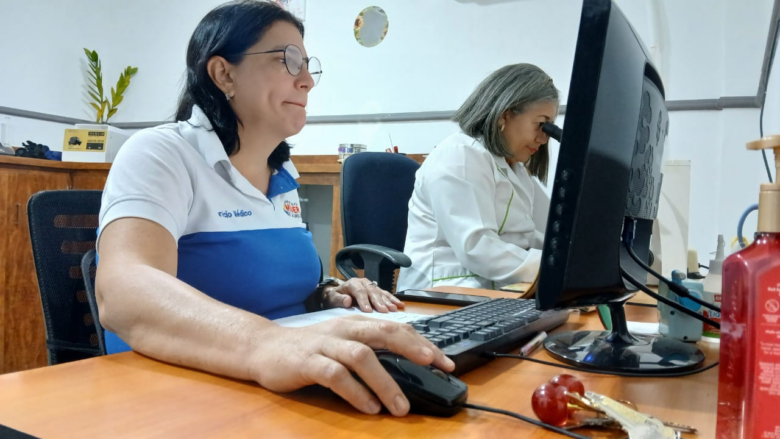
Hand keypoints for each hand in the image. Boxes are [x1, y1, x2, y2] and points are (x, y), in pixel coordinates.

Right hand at [252, 317, 454, 415]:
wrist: (262, 348)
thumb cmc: (306, 349)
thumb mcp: (340, 343)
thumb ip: (367, 350)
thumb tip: (404, 367)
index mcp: (354, 325)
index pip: (394, 328)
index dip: (422, 342)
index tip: (444, 361)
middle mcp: (342, 330)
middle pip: (383, 333)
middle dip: (413, 349)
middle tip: (434, 367)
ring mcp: (324, 345)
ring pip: (361, 357)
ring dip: (385, 382)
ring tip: (400, 406)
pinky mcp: (307, 363)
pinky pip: (335, 376)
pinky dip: (355, 392)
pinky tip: (368, 407)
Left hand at [322, 278, 404, 312]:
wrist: (337, 294)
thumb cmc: (335, 297)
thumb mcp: (332, 298)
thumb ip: (339, 299)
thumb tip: (347, 301)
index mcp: (352, 283)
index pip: (359, 291)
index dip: (364, 300)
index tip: (368, 311)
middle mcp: (364, 283)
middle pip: (372, 292)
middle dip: (378, 301)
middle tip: (384, 311)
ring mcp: (371, 286)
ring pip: (380, 292)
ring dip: (388, 301)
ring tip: (394, 309)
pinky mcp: (377, 290)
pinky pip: (386, 294)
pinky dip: (393, 300)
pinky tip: (400, 305)